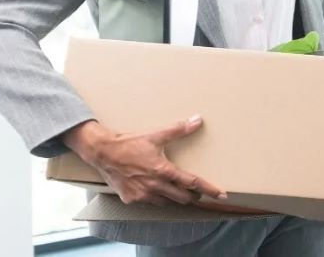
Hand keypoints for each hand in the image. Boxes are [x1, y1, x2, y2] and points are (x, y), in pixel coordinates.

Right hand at [64, 117, 225, 205]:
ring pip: (167, 202)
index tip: (221, 195)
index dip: (208, 189)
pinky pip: (150, 203)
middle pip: (182, 197)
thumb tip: (198, 120)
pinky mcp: (131, 199)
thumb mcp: (156, 135)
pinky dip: (156, 198)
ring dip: (175, 198)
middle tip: (199, 193)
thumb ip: (179, 129)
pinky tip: (157, 192)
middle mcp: (154, 186)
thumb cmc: (130, 143)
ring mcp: (142, 195)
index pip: (192, 182)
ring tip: (180, 193)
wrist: (102, 152)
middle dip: (192, 196)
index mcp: (163, 170)